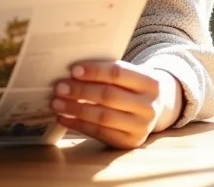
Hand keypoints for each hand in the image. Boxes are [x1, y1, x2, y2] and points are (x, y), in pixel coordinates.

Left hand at [51, 61, 183, 148]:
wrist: (156, 108)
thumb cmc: (131, 85)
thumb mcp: (129, 74)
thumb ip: (107, 71)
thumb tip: (71, 71)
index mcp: (149, 82)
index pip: (118, 73)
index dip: (94, 71)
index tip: (73, 70)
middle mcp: (148, 106)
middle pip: (108, 96)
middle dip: (80, 91)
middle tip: (59, 88)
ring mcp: (142, 127)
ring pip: (103, 116)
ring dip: (76, 109)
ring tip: (56, 103)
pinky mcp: (130, 142)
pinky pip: (101, 133)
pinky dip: (79, 125)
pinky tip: (64, 118)